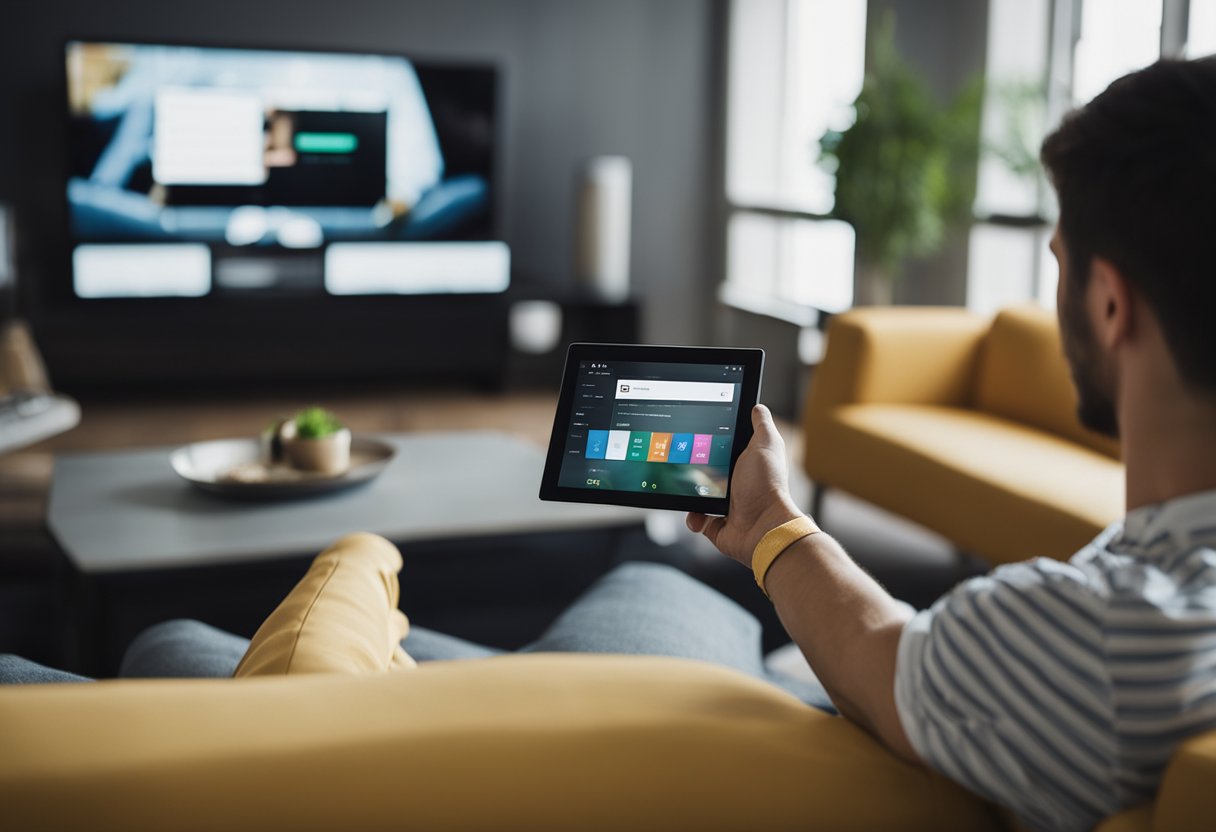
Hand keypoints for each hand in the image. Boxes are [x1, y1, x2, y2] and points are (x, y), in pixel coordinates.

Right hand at [686, 404, 803, 566]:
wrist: (763, 526)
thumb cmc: (767, 485)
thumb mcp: (766, 444)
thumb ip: (761, 424)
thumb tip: (757, 406)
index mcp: (744, 463)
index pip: (720, 448)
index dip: (706, 442)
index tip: (692, 437)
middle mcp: (735, 484)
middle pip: (704, 471)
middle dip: (692, 469)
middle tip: (684, 465)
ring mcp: (725, 505)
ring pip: (695, 495)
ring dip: (689, 495)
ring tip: (690, 492)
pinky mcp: (716, 524)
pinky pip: (696, 518)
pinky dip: (694, 517)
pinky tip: (698, 514)